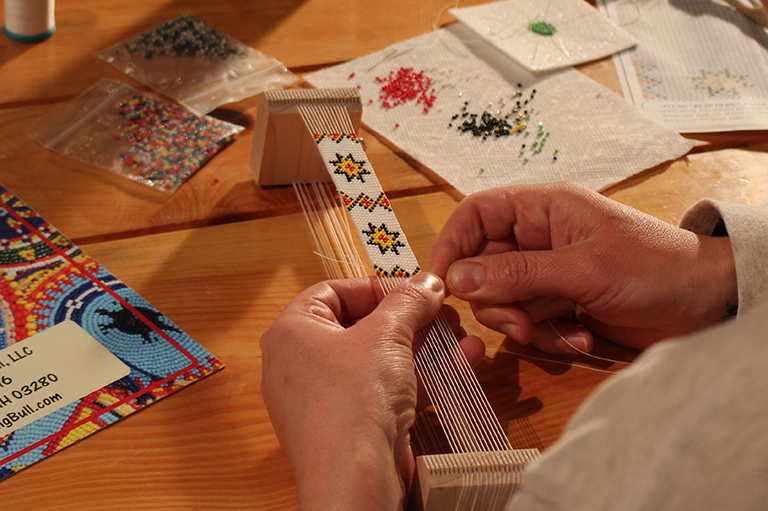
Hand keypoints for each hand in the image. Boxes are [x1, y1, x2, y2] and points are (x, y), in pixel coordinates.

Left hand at [260, 273, 483, 510]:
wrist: (355, 481)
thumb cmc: (352, 400)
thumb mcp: (386, 334)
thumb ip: (408, 301)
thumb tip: (427, 282)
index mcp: (292, 332)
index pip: (333, 291)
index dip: (376, 286)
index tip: (413, 290)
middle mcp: (301, 364)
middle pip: (362, 326)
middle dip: (411, 319)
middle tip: (443, 314)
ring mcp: (326, 398)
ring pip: (381, 361)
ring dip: (425, 347)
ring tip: (462, 337)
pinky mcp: (353, 426)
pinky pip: (388, 391)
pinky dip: (421, 377)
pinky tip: (462, 363)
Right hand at [430, 182, 737, 352]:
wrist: (707, 303)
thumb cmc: (656, 266)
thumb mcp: (583, 268)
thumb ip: (518, 273)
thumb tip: (457, 279)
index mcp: (543, 210)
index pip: (477, 214)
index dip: (453, 244)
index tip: (440, 284)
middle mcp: (539, 239)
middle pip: (483, 266)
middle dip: (497, 300)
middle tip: (520, 322)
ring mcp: (549, 274)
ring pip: (504, 300)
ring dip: (526, 323)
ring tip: (560, 329)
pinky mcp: (561, 305)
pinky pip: (532, 323)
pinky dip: (551, 335)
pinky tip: (583, 335)